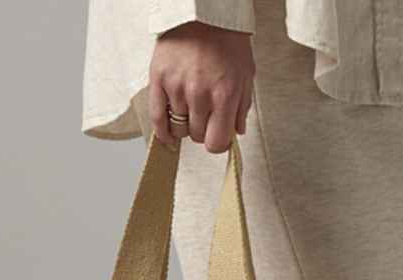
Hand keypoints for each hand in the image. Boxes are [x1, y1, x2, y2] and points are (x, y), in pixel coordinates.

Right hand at [148, 21, 254, 152]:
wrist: (204, 11)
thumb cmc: (227, 40)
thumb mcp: (245, 73)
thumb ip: (242, 107)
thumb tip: (236, 133)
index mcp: (224, 95)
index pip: (215, 142)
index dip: (217, 143)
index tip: (216, 136)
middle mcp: (199, 94)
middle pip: (196, 136)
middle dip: (202, 130)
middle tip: (204, 116)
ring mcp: (176, 87)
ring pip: (177, 128)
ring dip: (184, 124)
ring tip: (189, 110)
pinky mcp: (158, 79)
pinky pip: (157, 117)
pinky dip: (161, 131)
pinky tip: (167, 135)